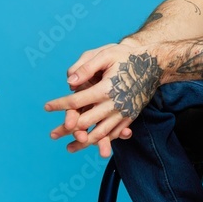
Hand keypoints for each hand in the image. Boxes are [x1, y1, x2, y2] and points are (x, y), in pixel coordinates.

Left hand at [45, 43, 161, 155]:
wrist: (155, 64)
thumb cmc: (128, 57)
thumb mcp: (106, 54)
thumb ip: (87, 67)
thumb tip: (69, 82)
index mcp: (105, 89)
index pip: (76, 102)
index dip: (59, 105)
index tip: (47, 107)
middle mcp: (114, 104)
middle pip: (84, 123)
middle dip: (66, 129)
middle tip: (52, 134)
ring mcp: (123, 113)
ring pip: (100, 134)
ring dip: (83, 142)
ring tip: (69, 147)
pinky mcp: (131, 116)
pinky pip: (115, 133)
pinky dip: (102, 141)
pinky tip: (93, 143)